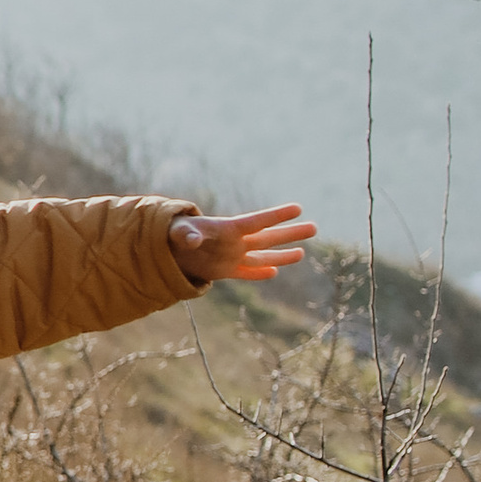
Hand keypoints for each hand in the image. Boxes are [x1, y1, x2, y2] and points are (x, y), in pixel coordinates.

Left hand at [169, 203, 317, 286]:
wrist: (166, 246)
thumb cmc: (173, 232)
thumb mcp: (178, 232)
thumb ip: (187, 234)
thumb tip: (191, 241)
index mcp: (228, 229)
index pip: (257, 221)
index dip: (276, 215)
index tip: (298, 208)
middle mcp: (235, 242)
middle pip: (268, 237)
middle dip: (290, 233)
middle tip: (315, 227)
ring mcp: (232, 256)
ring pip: (263, 256)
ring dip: (283, 254)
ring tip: (303, 252)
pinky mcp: (225, 270)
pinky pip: (247, 272)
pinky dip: (259, 273)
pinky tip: (274, 272)